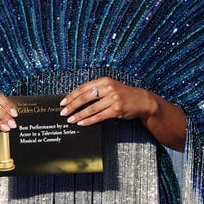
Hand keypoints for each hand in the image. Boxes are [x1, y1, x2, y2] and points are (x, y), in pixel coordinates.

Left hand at [60, 77, 186, 149]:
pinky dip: (89, 120)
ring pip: (91, 108)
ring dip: (78, 115)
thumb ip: (95, 90)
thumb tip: (76, 99)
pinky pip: (99, 116)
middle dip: (72, 106)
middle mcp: (108, 88)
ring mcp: (113, 99)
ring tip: (70, 120)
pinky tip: (81, 123)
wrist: (141, 100)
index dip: (71, 96)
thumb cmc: (122, 94)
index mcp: (104, 81)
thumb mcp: (110, 87)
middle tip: (63, 112)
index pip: (83, 88)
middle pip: (85, 98)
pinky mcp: (117, 109)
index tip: (62, 102)